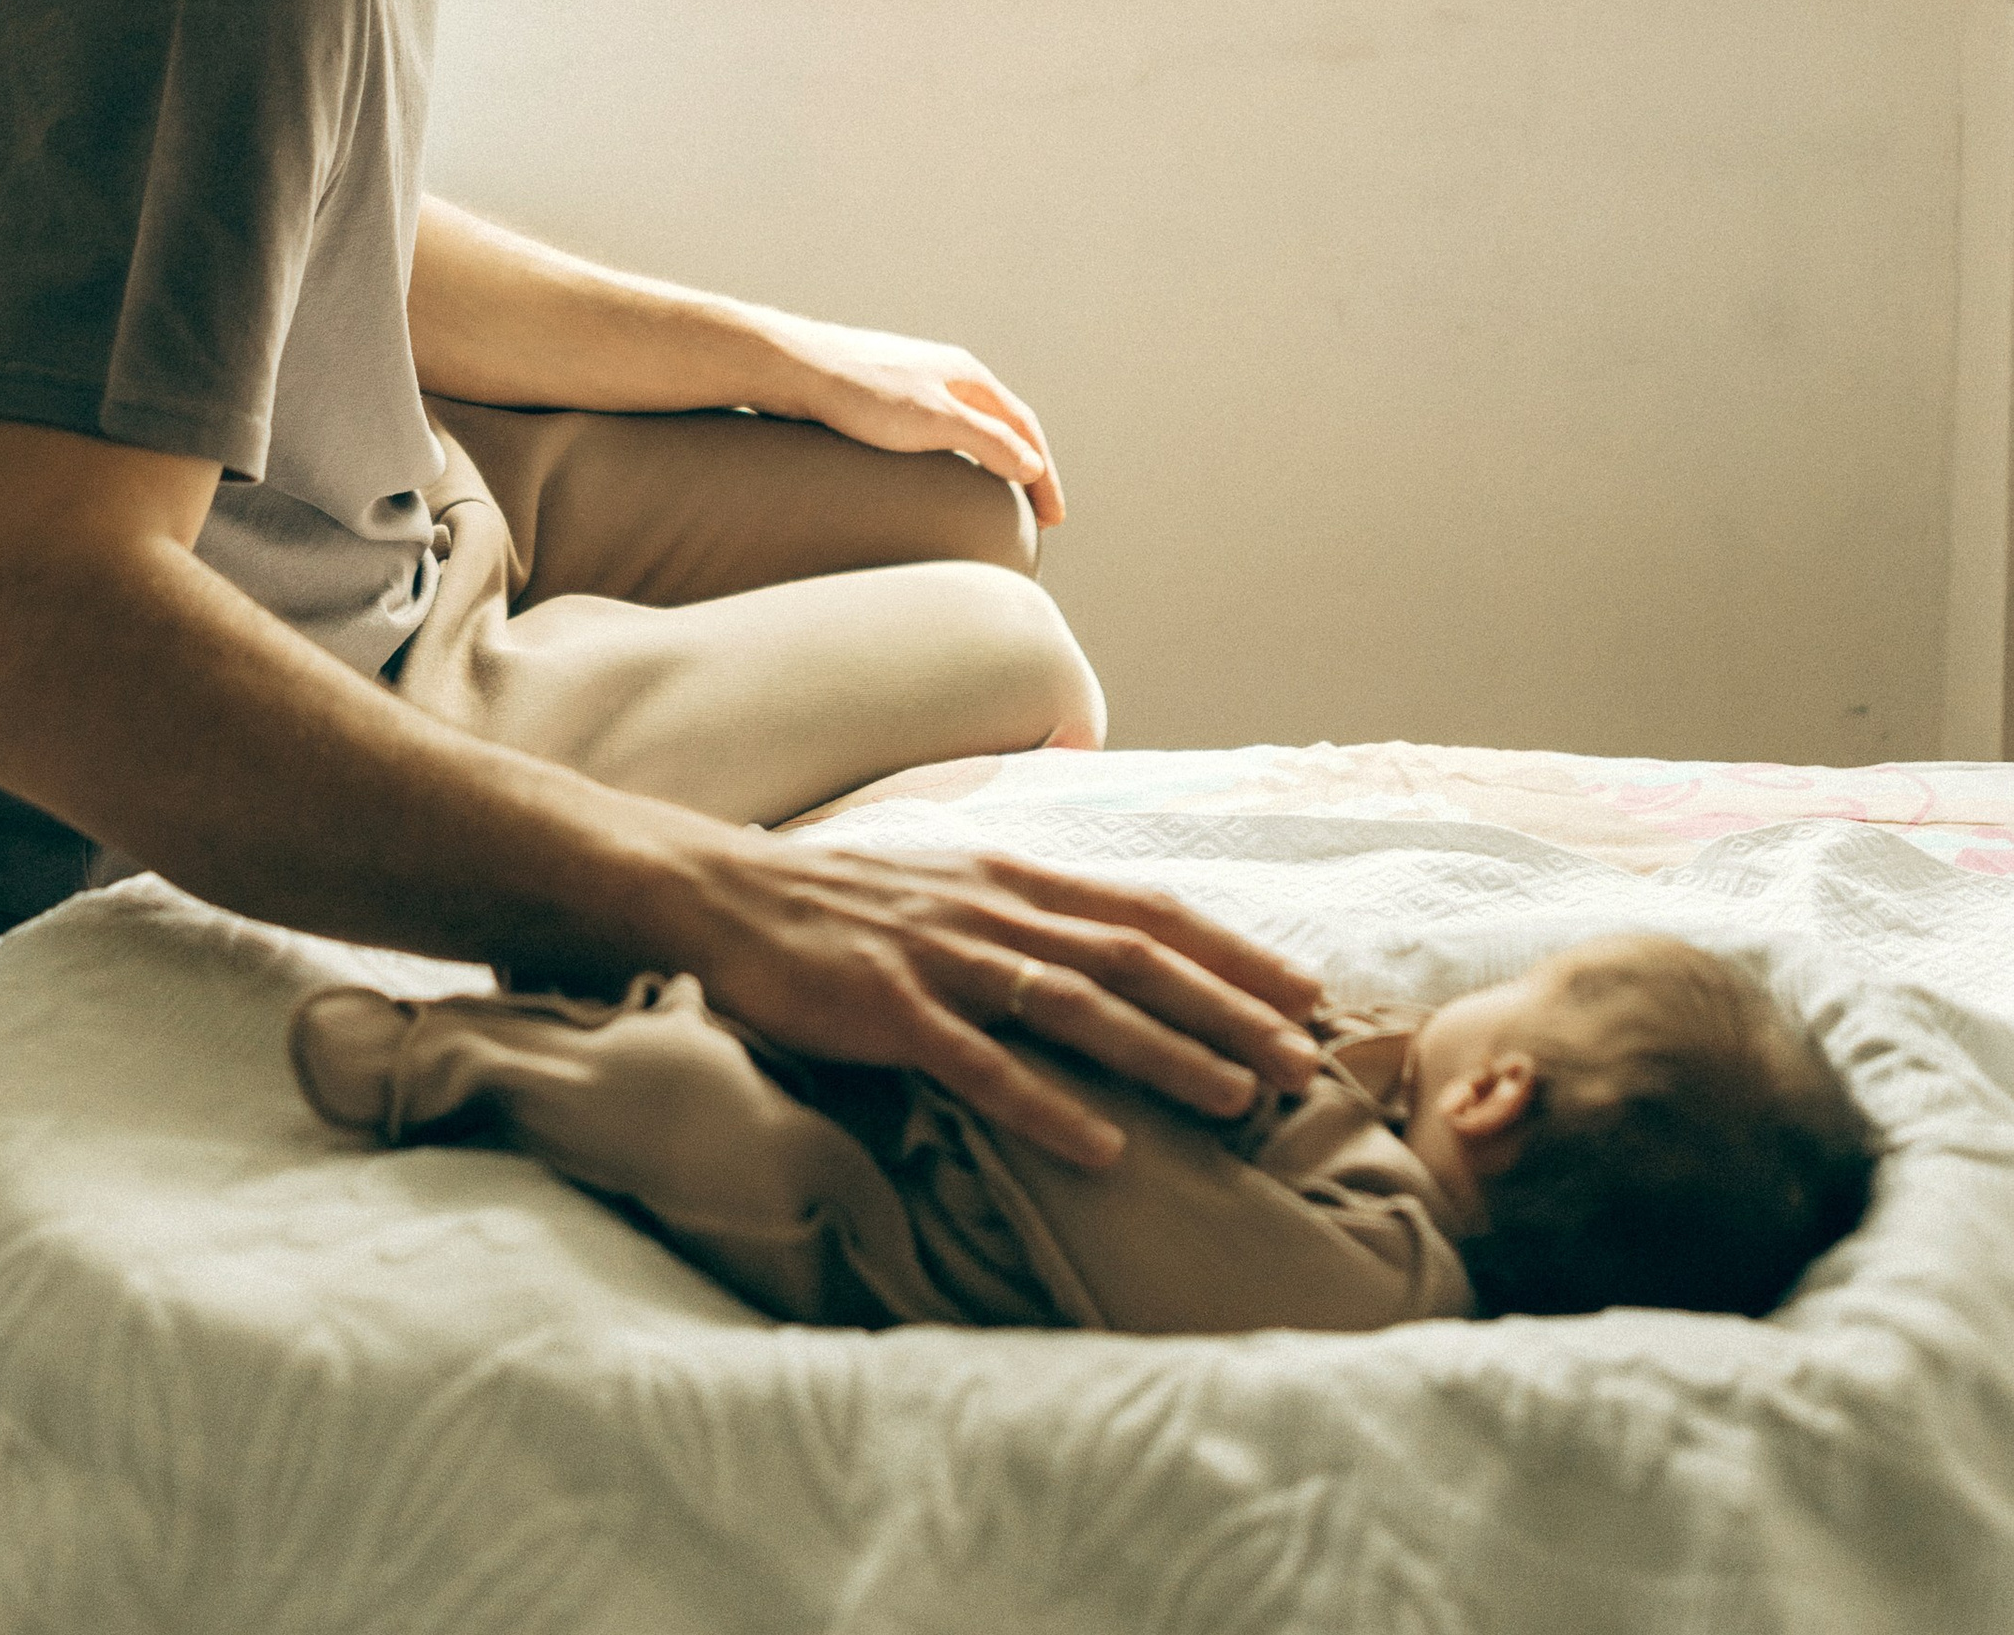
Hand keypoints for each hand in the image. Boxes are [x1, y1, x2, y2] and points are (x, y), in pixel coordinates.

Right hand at [665, 836, 1323, 1167]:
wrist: (723, 891)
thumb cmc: (843, 901)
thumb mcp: (949, 883)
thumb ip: (1025, 909)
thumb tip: (1108, 939)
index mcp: (1013, 877)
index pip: (1148, 910)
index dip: (1232, 950)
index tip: (1305, 989)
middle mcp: (993, 909)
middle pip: (1134, 956)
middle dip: (1229, 1006)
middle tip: (1304, 1056)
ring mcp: (942, 958)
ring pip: (1076, 1006)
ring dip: (1164, 1052)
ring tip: (1238, 1096)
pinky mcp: (888, 1009)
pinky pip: (981, 1065)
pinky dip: (1047, 1106)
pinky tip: (1103, 1149)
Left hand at [745, 309, 1065, 524]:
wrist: (790, 367)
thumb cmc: (861, 394)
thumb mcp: (935, 422)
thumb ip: (988, 442)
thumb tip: (1033, 465)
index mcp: (967, 375)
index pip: (1024, 427)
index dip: (1045, 474)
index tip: (1054, 519)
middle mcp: (946, 372)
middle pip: (1002, 424)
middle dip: (1025, 467)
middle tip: (1037, 515)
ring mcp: (914, 381)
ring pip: (969, 425)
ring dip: (992, 461)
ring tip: (996, 499)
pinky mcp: (882, 396)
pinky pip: (937, 429)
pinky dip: (958, 457)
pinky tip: (940, 476)